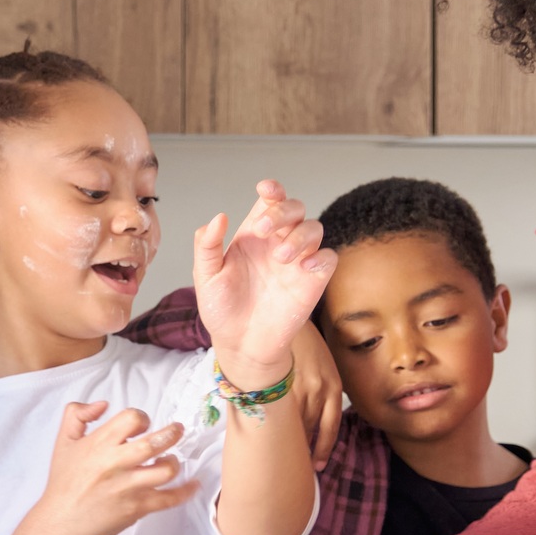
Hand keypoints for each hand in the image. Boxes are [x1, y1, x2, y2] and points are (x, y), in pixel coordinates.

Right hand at [23, 401, 198, 534]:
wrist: (61, 524)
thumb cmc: (63, 483)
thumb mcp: (63, 441)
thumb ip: (77, 414)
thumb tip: (103, 404)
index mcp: (100, 444)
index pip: (131, 419)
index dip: (141, 418)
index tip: (142, 425)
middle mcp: (116, 464)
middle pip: (155, 443)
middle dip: (172, 433)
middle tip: (177, 430)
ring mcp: (129, 488)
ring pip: (166, 470)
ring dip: (175, 462)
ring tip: (170, 459)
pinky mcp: (137, 508)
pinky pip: (169, 499)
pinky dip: (186, 491)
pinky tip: (193, 484)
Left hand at [193, 181, 336, 385]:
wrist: (240, 345)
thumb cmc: (222, 309)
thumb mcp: (206, 277)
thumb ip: (207, 246)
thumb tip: (219, 217)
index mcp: (253, 234)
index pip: (269, 201)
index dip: (272, 190)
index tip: (266, 190)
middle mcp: (278, 242)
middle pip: (294, 209)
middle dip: (282, 211)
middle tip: (263, 229)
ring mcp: (297, 261)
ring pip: (314, 228)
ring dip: (300, 235)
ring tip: (281, 256)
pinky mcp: (312, 282)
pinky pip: (329, 258)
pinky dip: (322, 257)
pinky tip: (305, 267)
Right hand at [289, 323, 343, 471]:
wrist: (287, 317)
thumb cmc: (303, 341)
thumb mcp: (322, 365)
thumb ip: (321, 389)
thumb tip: (310, 418)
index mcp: (334, 387)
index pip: (330, 428)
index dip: (323, 449)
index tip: (318, 466)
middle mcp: (320, 390)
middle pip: (312, 430)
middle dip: (304, 449)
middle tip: (296, 467)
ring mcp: (299, 388)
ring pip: (295, 426)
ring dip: (288, 442)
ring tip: (278, 456)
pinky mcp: (280, 384)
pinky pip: (279, 415)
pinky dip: (275, 429)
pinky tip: (267, 438)